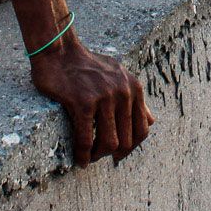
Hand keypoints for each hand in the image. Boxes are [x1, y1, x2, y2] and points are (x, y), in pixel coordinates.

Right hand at [28, 35, 153, 165]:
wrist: (59, 51)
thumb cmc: (86, 65)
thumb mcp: (119, 76)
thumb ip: (135, 99)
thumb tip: (151, 121)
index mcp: (133, 88)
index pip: (142, 129)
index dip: (131, 147)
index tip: (118, 153)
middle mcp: (123, 93)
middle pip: (127, 140)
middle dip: (114, 154)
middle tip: (100, 157)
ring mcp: (104, 97)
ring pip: (109, 142)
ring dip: (98, 156)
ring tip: (89, 159)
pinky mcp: (83, 102)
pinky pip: (86, 139)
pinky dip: (83, 154)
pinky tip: (79, 159)